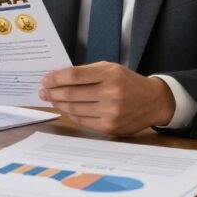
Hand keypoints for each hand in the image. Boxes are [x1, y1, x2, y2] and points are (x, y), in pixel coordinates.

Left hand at [39, 62, 175, 135]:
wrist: (153, 101)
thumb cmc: (128, 82)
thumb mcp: (111, 69)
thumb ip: (87, 72)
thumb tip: (59, 78)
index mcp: (110, 74)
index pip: (74, 75)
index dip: (56, 78)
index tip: (45, 80)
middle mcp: (111, 93)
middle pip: (71, 94)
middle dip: (52, 92)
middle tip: (43, 91)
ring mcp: (110, 112)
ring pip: (74, 109)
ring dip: (58, 104)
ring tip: (51, 99)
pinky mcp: (110, 127)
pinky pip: (82, 121)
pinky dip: (71, 114)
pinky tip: (65, 109)